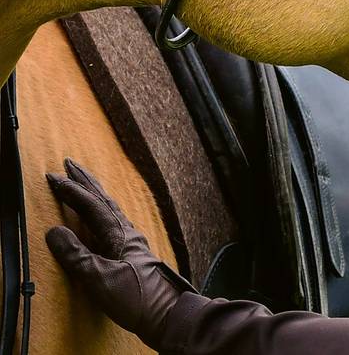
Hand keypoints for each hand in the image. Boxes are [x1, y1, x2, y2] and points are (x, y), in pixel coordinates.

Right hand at [45, 158, 196, 348]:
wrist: (166, 313)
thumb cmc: (136, 296)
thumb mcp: (100, 277)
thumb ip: (77, 255)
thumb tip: (54, 231)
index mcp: (119, 233)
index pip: (92, 205)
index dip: (72, 190)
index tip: (54, 176)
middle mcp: (126, 231)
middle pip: (103, 199)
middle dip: (85, 181)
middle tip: (69, 163)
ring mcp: (129, 241)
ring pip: (108, 208)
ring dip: (93, 193)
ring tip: (82, 182)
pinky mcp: (129, 253)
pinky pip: (111, 222)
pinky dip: (100, 212)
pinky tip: (98, 218)